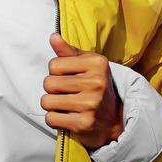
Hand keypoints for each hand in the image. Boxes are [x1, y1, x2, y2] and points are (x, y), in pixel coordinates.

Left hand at [40, 32, 123, 149]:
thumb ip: (68, 52)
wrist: (114, 119)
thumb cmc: (95, 87)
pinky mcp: (84, 124)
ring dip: (51, 105)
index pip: (54, 64)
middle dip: (52, 90)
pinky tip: (66, 117)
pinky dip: (54, 119)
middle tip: (65, 93)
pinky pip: (51, 119)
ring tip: (64, 105)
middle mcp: (96, 83)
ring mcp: (91, 104)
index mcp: (97, 64)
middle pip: (49, 83)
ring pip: (47, 101)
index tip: (68, 77)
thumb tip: (53, 37)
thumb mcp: (87, 65)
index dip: (55, 72)